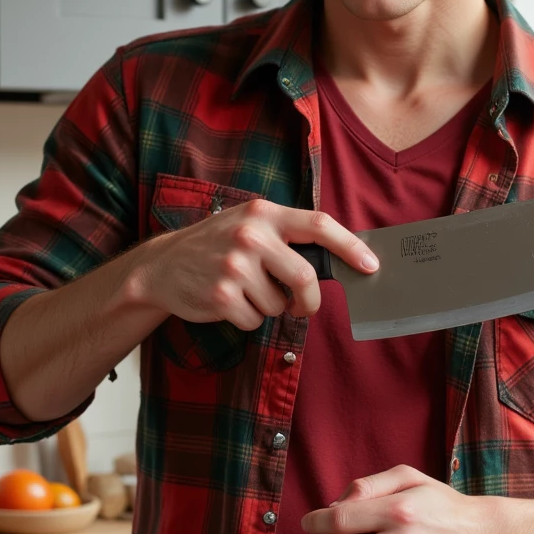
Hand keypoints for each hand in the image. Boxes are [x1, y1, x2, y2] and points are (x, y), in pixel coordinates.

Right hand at [132, 199, 377, 330]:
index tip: (371, 265)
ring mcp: (234, 266)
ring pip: (278, 304)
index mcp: (265, 213)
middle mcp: (251, 236)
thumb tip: (338, 262)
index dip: (350, 246)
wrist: (162, 266)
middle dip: (309, 302)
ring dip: (268, 307)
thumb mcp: (249, 226)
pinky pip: (254, 320)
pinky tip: (227, 302)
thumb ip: (287, 238)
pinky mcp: (221, 296)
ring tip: (244, 291)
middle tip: (301, 307)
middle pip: (304, 278)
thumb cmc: (216, 246)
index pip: (319, 225)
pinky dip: (247, 319)